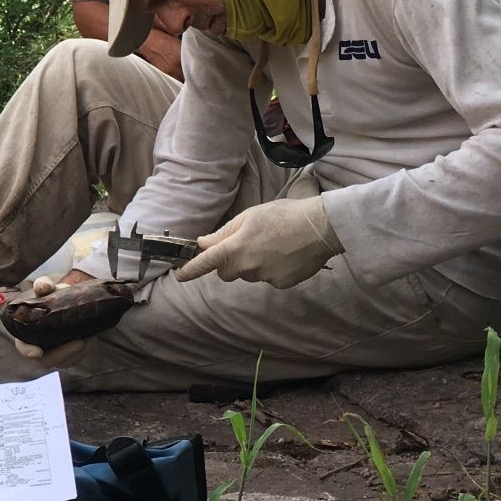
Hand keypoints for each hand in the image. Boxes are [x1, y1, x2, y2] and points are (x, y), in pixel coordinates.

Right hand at [4, 277, 90, 368]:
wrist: (63, 300)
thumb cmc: (49, 296)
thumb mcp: (46, 288)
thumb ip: (43, 286)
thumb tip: (43, 287)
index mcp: (25, 335)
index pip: (24, 349)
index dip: (29, 352)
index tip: (38, 352)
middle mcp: (37, 348)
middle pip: (47, 360)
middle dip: (64, 353)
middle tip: (80, 341)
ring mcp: (52, 354)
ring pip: (65, 361)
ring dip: (78, 352)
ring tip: (90, 336)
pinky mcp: (67, 355)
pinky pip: (75, 358)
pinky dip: (85, 350)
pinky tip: (91, 337)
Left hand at [176, 195, 340, 289]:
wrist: (319, 227)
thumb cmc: (283, 215)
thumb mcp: (249, 217)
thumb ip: (224, 233)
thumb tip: (204, 244)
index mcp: (236, 247)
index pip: (207, 262)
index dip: (191, 270)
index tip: (180, 276)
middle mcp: (247, 267)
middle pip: (227, 272)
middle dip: (230, 262)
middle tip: (246, 245)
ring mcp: (265, 277)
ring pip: (249, 275)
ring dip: (253, 265)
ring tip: (272, 246)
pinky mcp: (281, 284)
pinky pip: (268, 279)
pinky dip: (272, 270)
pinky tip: (285, 255)